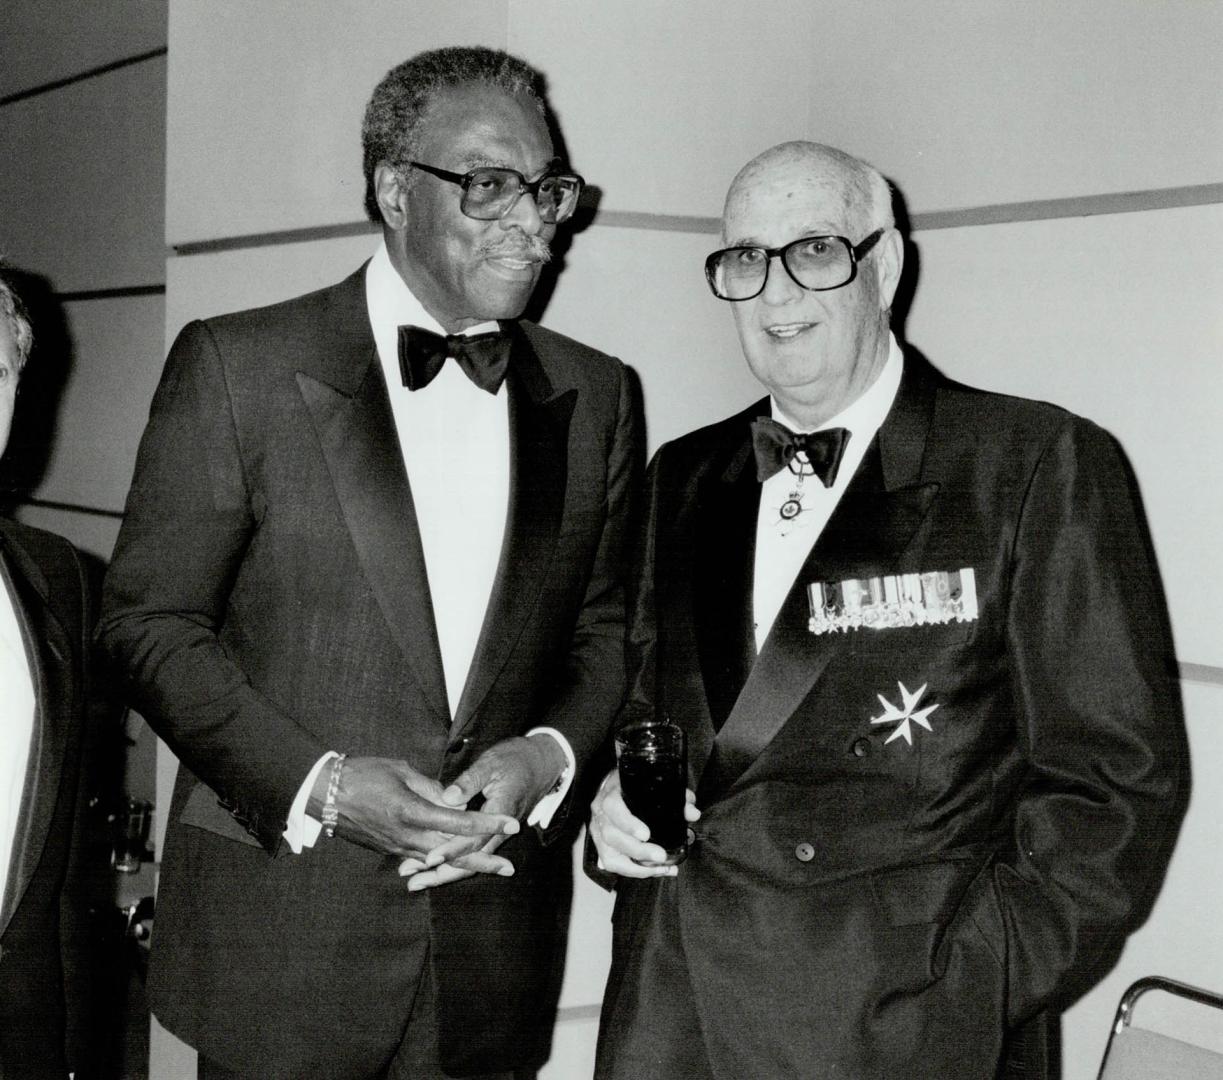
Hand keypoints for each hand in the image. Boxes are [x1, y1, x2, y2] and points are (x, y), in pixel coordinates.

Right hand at [315, 756, 518, 861]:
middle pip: (453, 853)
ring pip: (439, 861)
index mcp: (412, 812)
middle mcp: (407, 836)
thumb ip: (431, 787)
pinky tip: (458, 867)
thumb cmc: (363, 774)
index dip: (487, 823)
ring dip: (466, 866)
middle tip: (509, 867)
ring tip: (492, 869)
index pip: (458, 822)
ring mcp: (398, 847)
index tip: (511, 823)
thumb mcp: (401, 771)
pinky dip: (442, 864)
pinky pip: (422, 859)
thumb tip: (453, 798)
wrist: (325, 795)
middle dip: (483, 860)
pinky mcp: (391, 851)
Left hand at [398, 736, 566, 890]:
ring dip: (444, 873)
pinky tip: (429, 865)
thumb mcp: (492, 764)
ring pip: (472, 862)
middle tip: (414, 882)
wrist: (541, 764)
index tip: (430, 858)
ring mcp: (497, 834)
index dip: (452, 849)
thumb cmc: (515, 760)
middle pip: (472, 861)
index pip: (475, 838)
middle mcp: (500, 830)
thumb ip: (470, 781)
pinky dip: (452, 863)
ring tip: (415, 881)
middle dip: (443, 873)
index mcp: (501, 812)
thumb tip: (448, 798)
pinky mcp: (491, 834)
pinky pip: (472, 854)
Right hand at [588, 769, 699, 877]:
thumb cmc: (637, 787)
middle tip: (661, 857)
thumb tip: (692, 813)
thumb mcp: (655, 785)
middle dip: (638, 851)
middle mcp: (600, 814)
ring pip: (609, 856)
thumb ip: (677, 797)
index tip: (646, 835)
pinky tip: (654, 871)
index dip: (628, 823)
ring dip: (637, 867)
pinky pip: (613, 865)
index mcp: (611, 793)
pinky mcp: (601, 847)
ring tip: (663, 868)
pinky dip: (634, 871)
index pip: (612, 807)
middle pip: (612, 836)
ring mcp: (598, 832)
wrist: (616, 788)